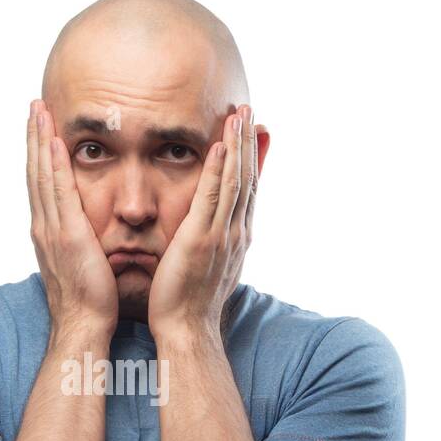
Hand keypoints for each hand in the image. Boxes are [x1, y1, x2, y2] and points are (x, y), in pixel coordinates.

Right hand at [27, 99, 117, 336]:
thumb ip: (82, 244)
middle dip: (34, 137)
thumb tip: (89, 234)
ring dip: (39, 140)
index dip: (40, 155)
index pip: (42, 185)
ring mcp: (52, 230)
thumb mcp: (83, 265)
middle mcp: (44, 227)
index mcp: (50, 233)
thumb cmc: (89, 303)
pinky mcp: (67, 235)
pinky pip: (58, 192)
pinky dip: (53, 165)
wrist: (84, 327)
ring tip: (38, 110)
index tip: (41, 128)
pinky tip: (54, 142)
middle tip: (34, 106)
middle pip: (35, 172)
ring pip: (42, 175)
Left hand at [147, 105, 260, 339]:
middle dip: (249, 142)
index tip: (253, 131)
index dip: (251, 158)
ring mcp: (222, 235)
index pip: (247, 189)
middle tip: (250, 110)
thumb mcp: (209, 268)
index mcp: (237, 237)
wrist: (187, 330)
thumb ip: (214, 245)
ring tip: (239, 114)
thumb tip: (215, 233)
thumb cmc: (190, 303)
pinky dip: (218, 168)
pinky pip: (212, 196)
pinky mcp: (202, 239)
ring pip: (234, 180)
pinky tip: (220, 144)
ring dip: (238, 144)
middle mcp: (236, 232)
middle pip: (247, 178)